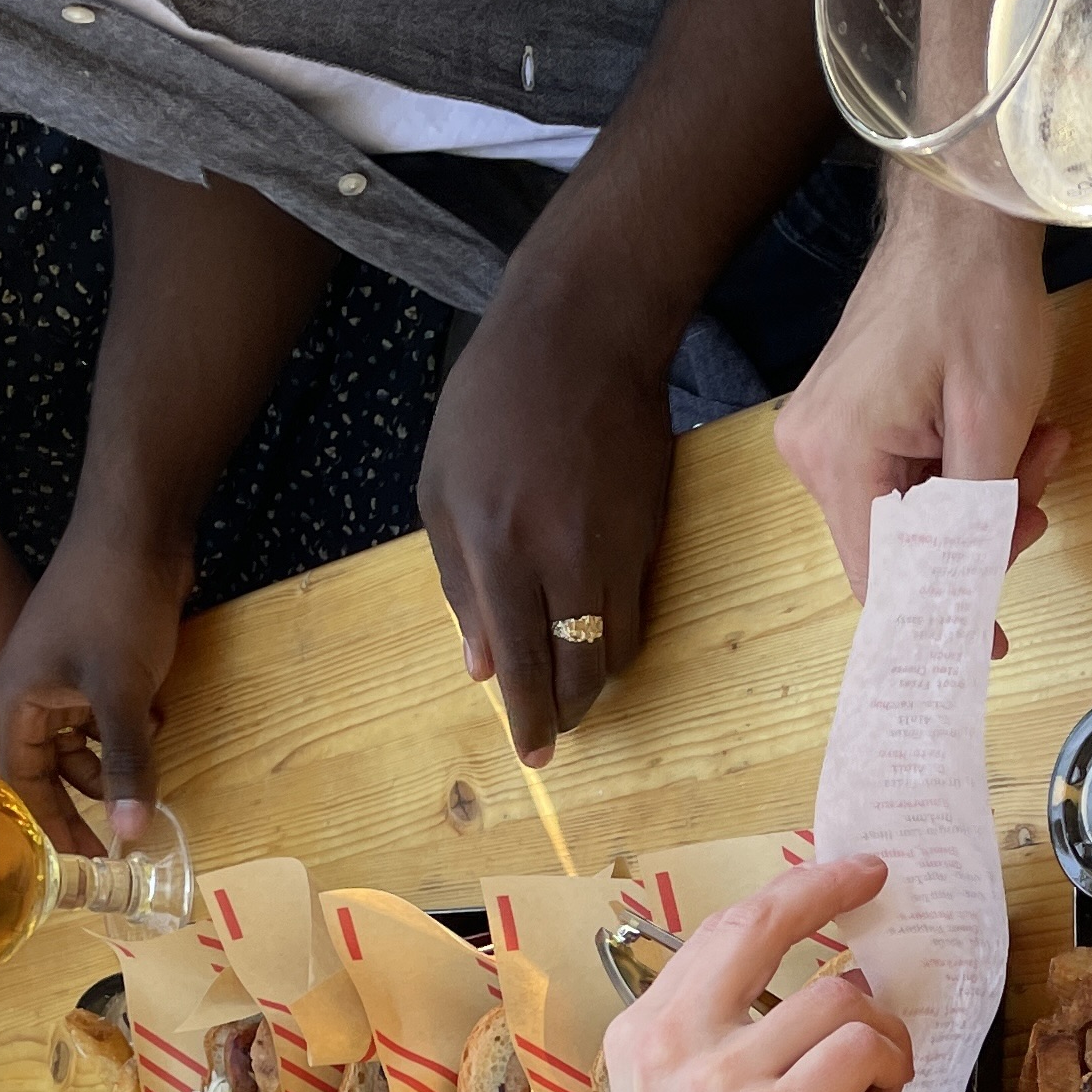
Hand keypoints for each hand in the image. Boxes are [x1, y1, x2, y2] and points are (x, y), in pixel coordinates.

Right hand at [0, 507, 178, 837]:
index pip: (23, 778)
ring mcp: (66, 669)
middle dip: (88, 795)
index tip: (82, 860)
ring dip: (116, 756)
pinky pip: (107, 708)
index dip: (50, 821)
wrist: (139, 526)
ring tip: (149, 770)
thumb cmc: (115, 606)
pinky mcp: (99, 655)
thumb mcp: (123, 693)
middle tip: (124, 834)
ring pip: (85, 736)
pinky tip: (160, 714)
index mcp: (17, 697)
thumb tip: (133, 834)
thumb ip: (127, 763)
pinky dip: (131, 722)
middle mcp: (33, 687)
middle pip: (53, 762)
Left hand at [417, 287, 675, 766]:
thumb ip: (459, 581)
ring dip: (595, 678)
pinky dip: (617, 635)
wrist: (582, 336)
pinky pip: (639, 608)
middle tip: (555, 730)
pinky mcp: (651, 532)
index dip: (530, 719)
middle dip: (569, 712)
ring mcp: (615, 546)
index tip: (534, 756)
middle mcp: (560, 558)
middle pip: (579, 671)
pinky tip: (596, 631)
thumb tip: (482, 666)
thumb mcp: (441, 487)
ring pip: (617, 648)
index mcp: (496, 548)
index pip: (522, 662)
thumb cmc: (492, 403)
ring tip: (574, 683)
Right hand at [593, 853, 910, 1091]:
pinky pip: (861, 1051)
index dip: (790, 893)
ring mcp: (724, 1080)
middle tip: (875, 881)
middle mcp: (674, 1043)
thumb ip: (716, 1060)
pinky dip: (888, 1066)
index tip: (838, 876)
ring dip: (881, 1030)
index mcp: (640, 1038)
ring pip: (840, 998)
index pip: (720, 931)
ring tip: (882, 1076)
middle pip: (765, 922)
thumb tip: (817, 1004)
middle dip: (831, 886)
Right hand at [773, 177, 1065, 633]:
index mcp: (838, 458)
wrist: (962, 216)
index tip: (989, 646)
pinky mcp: (849, 414)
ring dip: (985, 494)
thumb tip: (964, 607)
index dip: (942, 616)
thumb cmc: (977, 301)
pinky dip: (966, 466)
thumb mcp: (995, 423)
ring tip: (1039, 443)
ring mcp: (826, 431)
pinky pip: (910, 473)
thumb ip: (975, 525)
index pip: (884, 579)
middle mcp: (813, 451)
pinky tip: (1012, 432)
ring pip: (915, 511)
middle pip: (902, 546)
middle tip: (1040, 491)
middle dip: (983, 532)